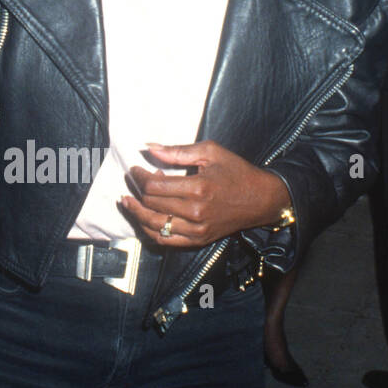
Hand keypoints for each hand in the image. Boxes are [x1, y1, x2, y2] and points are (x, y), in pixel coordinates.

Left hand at [120, 141, 289, 247]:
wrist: (260, 199)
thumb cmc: (236, 172)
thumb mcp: (210, 152)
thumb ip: (178, 151)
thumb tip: (149, 147)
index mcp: (199, 187)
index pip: (154, 186)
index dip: (139, 177)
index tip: (136, 169)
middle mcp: (196, 211)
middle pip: (152, 204)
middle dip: (136, 191)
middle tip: (133, 181)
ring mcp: (197, 229)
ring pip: (154, 224)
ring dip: (136, 213)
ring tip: (127, 202)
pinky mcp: (198, 239)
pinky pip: (165, 240)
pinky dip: (149, 230)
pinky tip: (143, 218)